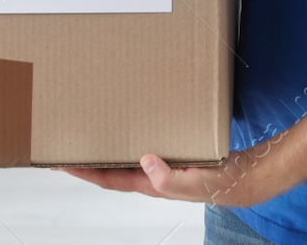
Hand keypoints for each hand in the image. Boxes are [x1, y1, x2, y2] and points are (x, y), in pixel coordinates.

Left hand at [60, 147, 291, 208]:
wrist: (245, 176)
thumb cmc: (221, 182)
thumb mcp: (195, 183)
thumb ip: (170, 179)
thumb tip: (145, 161)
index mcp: (151, 184)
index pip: (109, 179)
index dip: (84, 171)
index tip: (60, 160)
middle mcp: (150, 174)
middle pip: (110, 167)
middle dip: (87, 158)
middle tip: (65, 142)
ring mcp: (160, 163)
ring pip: (124, 154)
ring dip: (106, 145)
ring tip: (88, 129)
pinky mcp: (171, 151)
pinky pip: (142, 143)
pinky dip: (129, 134)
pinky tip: (127, 121)